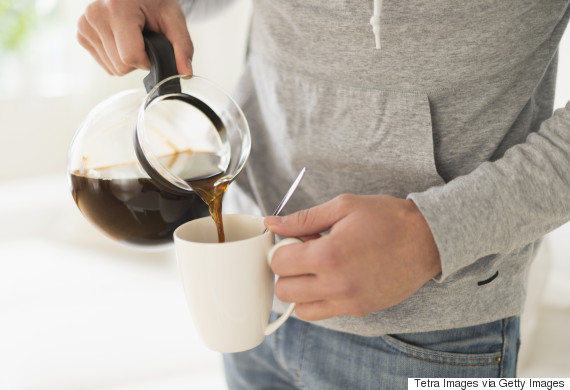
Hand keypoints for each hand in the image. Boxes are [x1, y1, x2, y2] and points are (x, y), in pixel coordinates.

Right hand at [77, 0, 192, 74]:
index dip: (148, 59)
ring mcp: (85, 25)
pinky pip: (105, 64)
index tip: (153, 45)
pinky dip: (117, 57)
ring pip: (113, 68)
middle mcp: (95, 15)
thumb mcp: (173, 18)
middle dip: (138, 59)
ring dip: (127, 59)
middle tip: (144, 37)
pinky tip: (122, 39)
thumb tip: (185, 73)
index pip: (130, 56)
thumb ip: (182, 47)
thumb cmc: (154, 0)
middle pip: (121, 66)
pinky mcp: (81, 34)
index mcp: (117, 8)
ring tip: (133, 35)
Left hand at [265, 194, 441, 321]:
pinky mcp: (359, 310)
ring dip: (300, 289)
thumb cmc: (387, 218)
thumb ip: (303, 218)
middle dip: (287, 271)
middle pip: (283, 290)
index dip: (281, 249)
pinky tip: (331, 279)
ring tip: (317, 269)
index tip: (294, 241)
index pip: (278, 263)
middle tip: (304, 254)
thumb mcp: (343, 207)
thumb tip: (272, 223)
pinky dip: (317, 300)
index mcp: (328, 254)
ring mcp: (348, 301)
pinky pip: (321, 314)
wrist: (427, 239)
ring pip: (299, 309)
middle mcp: (335, 284)